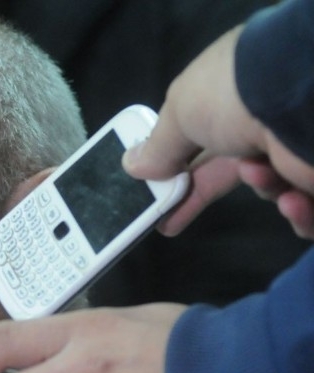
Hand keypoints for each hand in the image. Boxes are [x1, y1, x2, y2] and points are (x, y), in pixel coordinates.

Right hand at [122, 25, 313, 238]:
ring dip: (260, 186)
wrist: (306, 99)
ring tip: (256, 171)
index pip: (198, 138)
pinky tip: (291, 200)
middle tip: (168, 221)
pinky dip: (299, 214)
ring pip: (269, 188)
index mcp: (231, 95)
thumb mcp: (180, 114)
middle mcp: (266, 115)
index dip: (174, 168)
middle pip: (228, 168)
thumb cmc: (234, 96)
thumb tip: (131, 165)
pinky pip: (308, 210)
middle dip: (198, 195)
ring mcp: (296, 142)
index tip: (154, 193)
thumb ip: (157, 146)